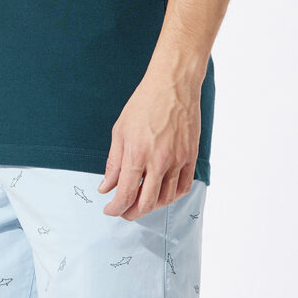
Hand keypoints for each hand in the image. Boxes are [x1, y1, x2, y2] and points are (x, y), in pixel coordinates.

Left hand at [97, 64, 201, 220]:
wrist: (173, 84)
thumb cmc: (145, 102)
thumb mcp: (120, 130)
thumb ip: (113, 162)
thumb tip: (106, 187)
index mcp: (136, 154)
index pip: (125, 195)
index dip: (115, 208)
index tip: (109, 209)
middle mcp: (158, 161)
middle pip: (146, 204)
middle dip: (131, 213)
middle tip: (123, 211)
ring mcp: (177, 160)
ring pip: (166, 199)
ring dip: (151, 206)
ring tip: (141, 202)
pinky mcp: (191, 157)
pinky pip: (183, 188)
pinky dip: (172, 197)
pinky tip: (162, 193)